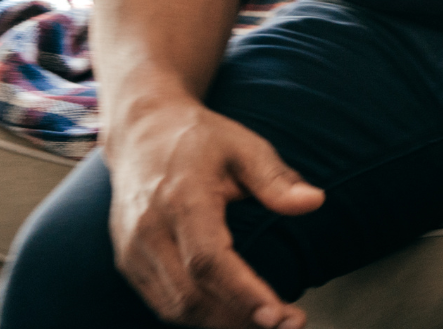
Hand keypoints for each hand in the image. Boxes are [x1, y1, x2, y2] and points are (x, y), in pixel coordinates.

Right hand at [105, 96, 323, 328]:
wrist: (141, 133)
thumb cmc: (199, 139)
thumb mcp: (244, 146)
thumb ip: (276, 179)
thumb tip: (314, 202)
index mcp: (181, 199)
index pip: (209, 260)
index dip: (242, 293)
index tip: (277, 316)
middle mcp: (149, 230)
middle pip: (189, 295)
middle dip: (239, 320)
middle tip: (288, 325)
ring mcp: (133, 250)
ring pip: (174, 307)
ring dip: (220, 325)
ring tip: (267, 325)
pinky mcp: (128, 261)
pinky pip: (161, 302)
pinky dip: (197, 317)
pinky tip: (233, 316)